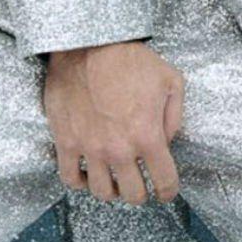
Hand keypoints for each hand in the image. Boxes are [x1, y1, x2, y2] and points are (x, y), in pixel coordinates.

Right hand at [43, 41, 184, 205]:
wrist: (89, 46)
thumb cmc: (132, 61)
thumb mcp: (171, 80)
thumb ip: (175, 117)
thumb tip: (167, 141)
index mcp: (147, 135)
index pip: (164, 180)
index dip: (169, 191)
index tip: (167, 192)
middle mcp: (119, 149)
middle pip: (132, 194)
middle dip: (141, 194)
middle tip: (142, 185)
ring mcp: (90, 149)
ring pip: (101, 192)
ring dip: (112, 191)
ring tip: (116, 183)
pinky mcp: (66, 143)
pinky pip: (69, 178)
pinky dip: (80, 183)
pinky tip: (88, 175)